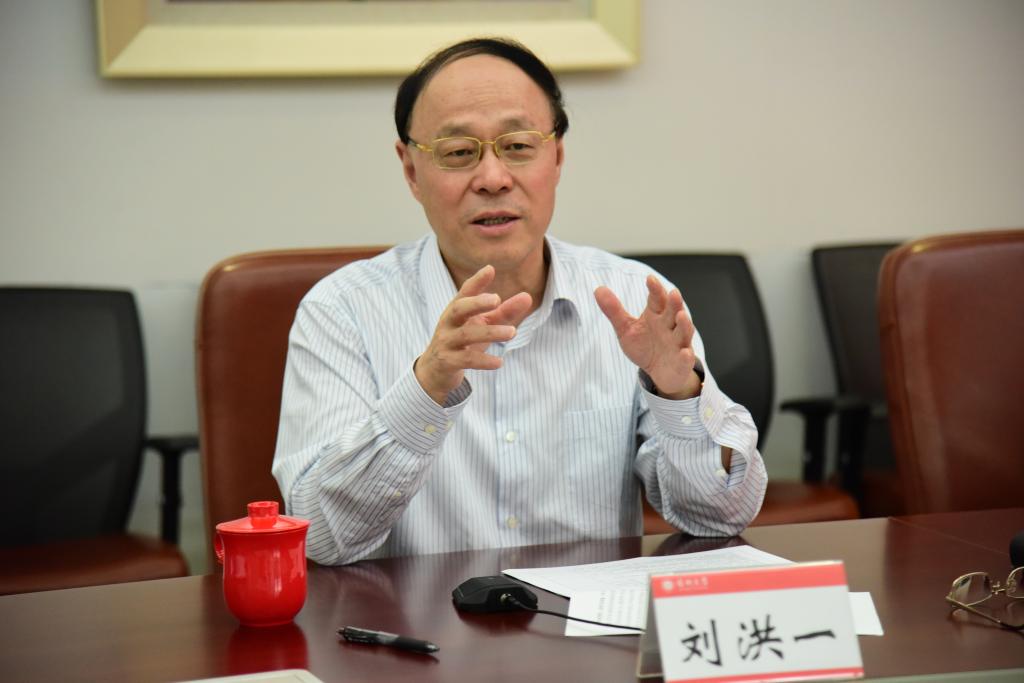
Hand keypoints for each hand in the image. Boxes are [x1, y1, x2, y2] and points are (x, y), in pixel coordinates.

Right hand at [415, 265, 531, 403]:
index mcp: (457, 310)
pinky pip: (466, 360)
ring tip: (512, 332)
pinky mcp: (448, 362)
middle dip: (476, 303)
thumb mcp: (483, 325)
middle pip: (458, 308)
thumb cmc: (463, 342)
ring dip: (490, 333)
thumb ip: (504, 312)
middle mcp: (448, 323)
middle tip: (497, 299)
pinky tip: (499, 362)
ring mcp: (446, 342)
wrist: (435, 371)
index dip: (477, 281)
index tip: (490, 269)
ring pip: (466, 335)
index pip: (465, 292)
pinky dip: (484, 361)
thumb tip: (527, 297)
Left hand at [594, 275, 701, 399]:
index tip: (650, 279)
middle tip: (673, 293)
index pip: (657, 299)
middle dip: (674, 303)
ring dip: (684, 324)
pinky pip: (685, 359)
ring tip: (681, 316)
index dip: (655, 289)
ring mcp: (678, 344)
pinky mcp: (682, 362)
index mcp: (657, 315)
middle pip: (674, 312)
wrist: (660, 372)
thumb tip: (598, 289)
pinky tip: (685, 353)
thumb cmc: (645, 346)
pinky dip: (686, 356)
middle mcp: (670, 326)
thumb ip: (614, 310)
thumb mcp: (626, 328)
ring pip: (684, 332)